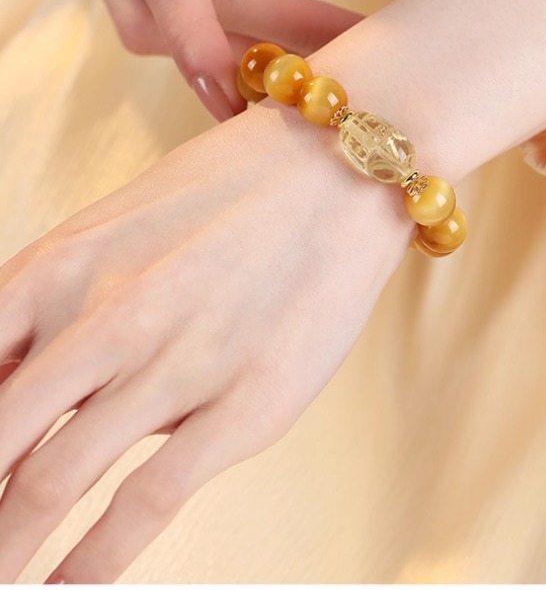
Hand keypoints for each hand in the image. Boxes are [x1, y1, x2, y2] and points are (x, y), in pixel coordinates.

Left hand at [0, 100, 414, 583]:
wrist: (343, 162)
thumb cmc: (232, 187)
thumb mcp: (120, 226)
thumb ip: (56, 304)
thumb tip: (11, 382)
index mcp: (61, 266)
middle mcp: (105, 316)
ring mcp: (174, 363)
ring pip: (49, 482)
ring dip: (9, 547)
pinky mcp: (243, 406)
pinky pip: (146, 503)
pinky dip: (91, 564)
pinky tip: (68, 589)